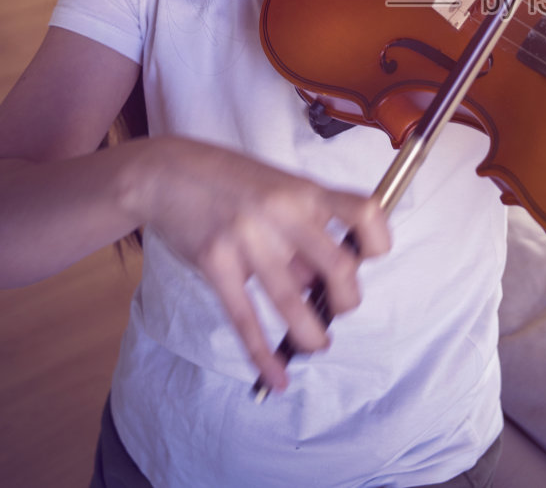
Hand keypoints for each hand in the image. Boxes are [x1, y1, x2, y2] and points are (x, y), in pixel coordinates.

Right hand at [127, 137, 390, 390]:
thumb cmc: (230, 180)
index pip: (364, 212)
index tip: (371, 257)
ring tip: (316, 345)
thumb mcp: (278, 189)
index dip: (378, 240)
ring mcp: (247, 238)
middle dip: (347, 300)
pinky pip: (245, 319)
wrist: (167, 170)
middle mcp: (282, 213)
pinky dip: (264, 355)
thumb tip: (321, 285)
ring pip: (293, 302)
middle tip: (338, 308)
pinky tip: (275, 376)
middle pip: (338, 267)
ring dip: (311, 335)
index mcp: (305, 191)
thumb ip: (302, 232)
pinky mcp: (216, 263)